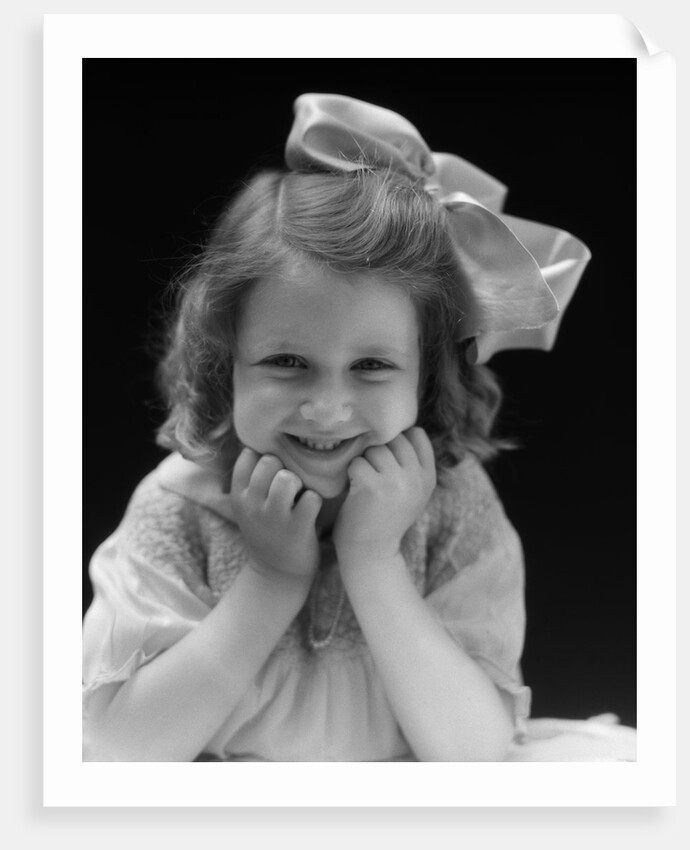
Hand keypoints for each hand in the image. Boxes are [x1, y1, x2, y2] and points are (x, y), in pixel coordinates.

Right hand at [230, 448, 322, 581]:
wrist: (278, 574)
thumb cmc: (268, 529)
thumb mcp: (249, 505)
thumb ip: (254, 477)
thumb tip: (268, 437)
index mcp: (238, 495)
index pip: (248, 455)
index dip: (265, 457)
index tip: (273, 470)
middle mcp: (252, 505)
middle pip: (270, 462)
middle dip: (285, 468)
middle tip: (290, 485)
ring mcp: (274, 517)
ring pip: (288, 477)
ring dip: (299, 482)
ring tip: (299, 495)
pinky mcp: (297, 528)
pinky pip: (311, 497)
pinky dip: (315, 501)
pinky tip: (311, 510)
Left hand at [333, 427, 435, 567]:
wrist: (370, 553)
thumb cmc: (384, 517)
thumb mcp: (412, 491)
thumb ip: (412, 462)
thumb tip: (403, 424)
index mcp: (429, 477)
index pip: (416, 434)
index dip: (397, 441)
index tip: (388, 462)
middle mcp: (417, 478)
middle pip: (393, 438)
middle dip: (378, 452)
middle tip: (373, 477)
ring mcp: (396, 482)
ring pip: (373, 449)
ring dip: (363, 464)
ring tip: (365, 486)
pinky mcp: (373, 486)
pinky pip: (356, 462)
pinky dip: (350, 475)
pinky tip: (355, 492)